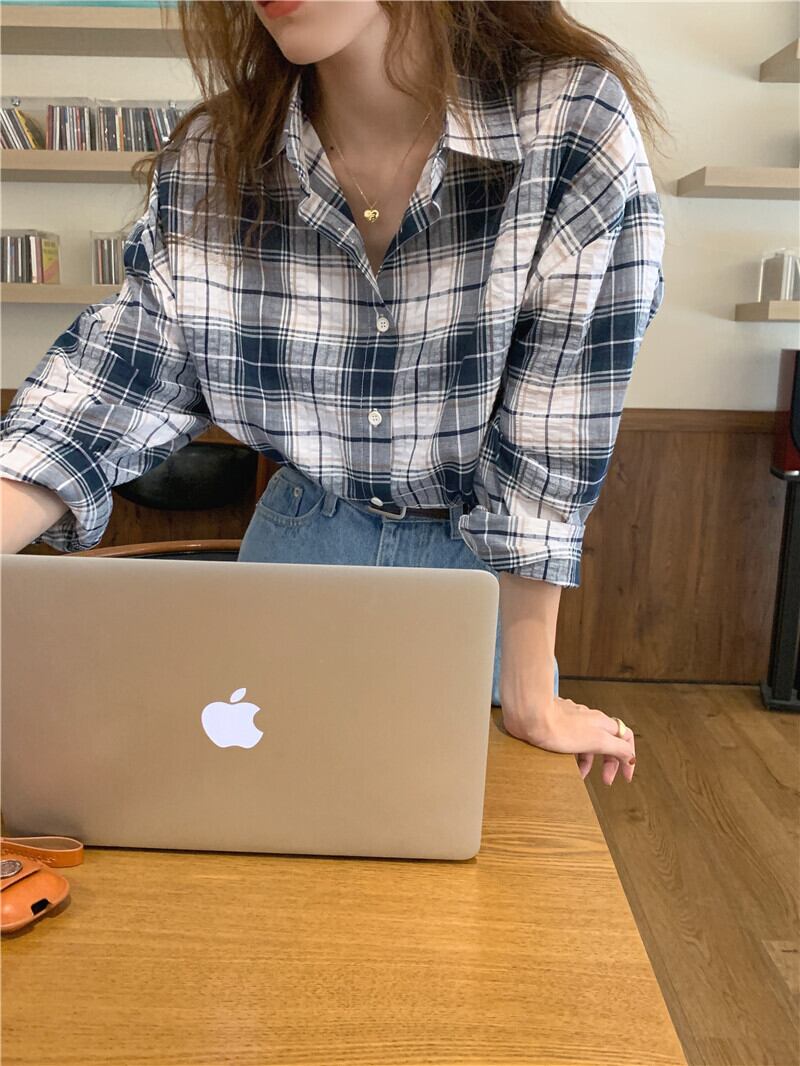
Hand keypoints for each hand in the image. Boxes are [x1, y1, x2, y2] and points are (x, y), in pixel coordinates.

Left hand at [502, 696, 635, 784]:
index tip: (625, 776)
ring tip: (579, 775)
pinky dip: (572, 753)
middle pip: (607, 742)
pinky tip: (563, 760)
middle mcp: (590, 718)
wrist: (530, 716)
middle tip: (605, 780)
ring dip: (588, 760)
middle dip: (609, 762)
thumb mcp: (597, 741)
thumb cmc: (560, 728)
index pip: (626, 738)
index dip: (628, 757)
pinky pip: (570, 739)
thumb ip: (618, 748)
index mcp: (602, 723)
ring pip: (587, 742)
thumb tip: (631, 757)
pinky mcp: (556, 720)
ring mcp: (572, 718)